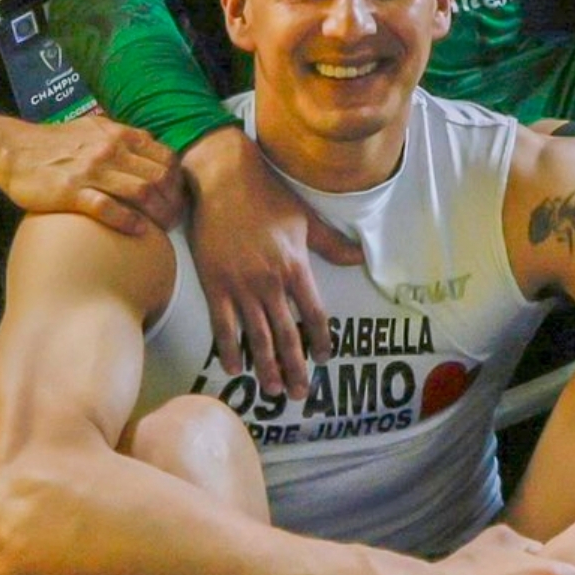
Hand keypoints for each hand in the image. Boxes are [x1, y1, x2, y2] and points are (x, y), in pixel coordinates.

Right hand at [0, 113, 183, 234]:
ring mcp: (91, 171)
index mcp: (117, 134)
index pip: (164, 156)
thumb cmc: (53, 142)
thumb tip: (148, 141)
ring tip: (164, 229)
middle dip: (173, 200)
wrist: (13, 151)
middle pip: (158, 176)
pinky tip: (140, 231)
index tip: (179, 197)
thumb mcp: (92, 128)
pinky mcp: (72, 192)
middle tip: (176, 218)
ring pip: (140, 191)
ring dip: (158, 213)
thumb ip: (120, 135)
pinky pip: (108, 208)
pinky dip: (129, 220)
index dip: (177, 179)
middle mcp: (109, 150)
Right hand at [183, 129, 361, 400]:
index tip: (324, 357)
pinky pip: (223, 325)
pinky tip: (235, 368)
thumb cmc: (269, 196)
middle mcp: (270, 282)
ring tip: (273, 390)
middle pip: (286, 334)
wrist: (224, 180)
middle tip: (300, 394)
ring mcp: (241, 286)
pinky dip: (229, 349)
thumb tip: (361, 256)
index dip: (320, 340)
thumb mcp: (306, 219)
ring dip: (265, 366)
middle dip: (295, 366)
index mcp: (295, 266)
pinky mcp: (214, 285)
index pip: (314, 314)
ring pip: (256, 336)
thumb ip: (332, 244)